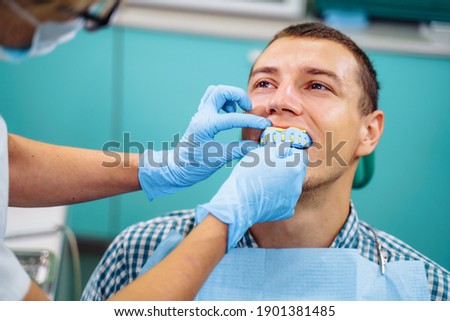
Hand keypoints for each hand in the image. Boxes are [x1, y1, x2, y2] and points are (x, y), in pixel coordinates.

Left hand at [138, 85, 270, 199]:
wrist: (176, 168)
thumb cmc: (193, 166)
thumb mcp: (218, 160)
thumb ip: (238, 150)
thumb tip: (257, 145)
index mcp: (205, 126)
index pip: (233, 118)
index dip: (252, 121)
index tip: (265, 125)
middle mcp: (202, 116)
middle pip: (221, 90)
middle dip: (238, 96)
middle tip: (247, 109)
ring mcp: (200, 114)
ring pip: (215, 91)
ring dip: (229, 96)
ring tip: (237, 110)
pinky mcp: (201, 116)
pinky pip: (212, 98)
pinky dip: (224, 100)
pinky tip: (230, 113)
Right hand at [195, 145, 307, 250]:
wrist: (239, 203)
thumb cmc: (249, 176)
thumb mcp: (263, 153)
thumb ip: (280, 148)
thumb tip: (287, 150)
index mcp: (294, 169)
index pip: (301, 155)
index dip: (289, 152)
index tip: (277, 155)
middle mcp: (298, 185)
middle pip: (298, 171)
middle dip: (288, 167)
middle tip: (269, 168)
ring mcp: (293, 200)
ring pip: (292, 185)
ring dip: (283, 182)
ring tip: (265, 182)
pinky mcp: (286, 211)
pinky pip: (286, 199)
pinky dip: (279, 196)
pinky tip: (266, 195)